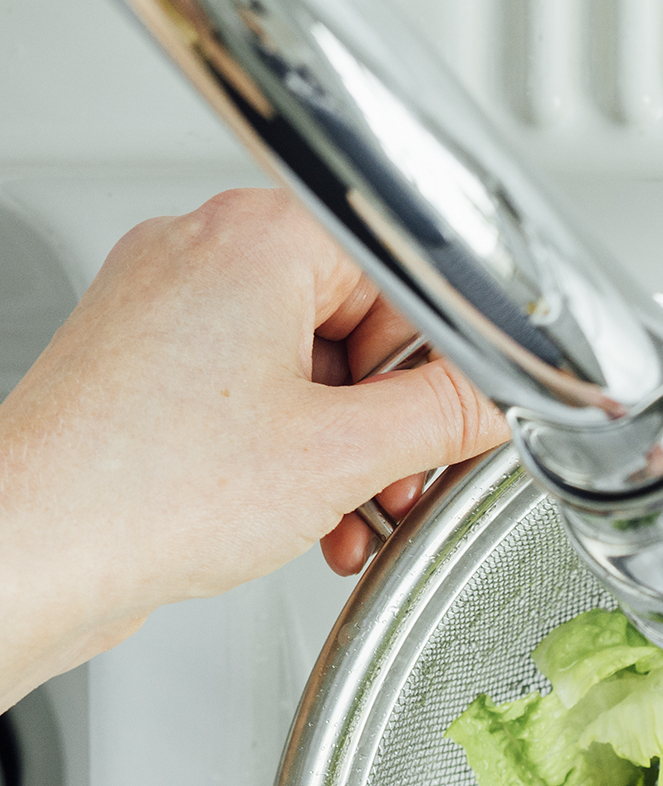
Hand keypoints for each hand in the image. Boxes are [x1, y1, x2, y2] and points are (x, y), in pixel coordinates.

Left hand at [0, 187, 508, 710]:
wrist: (39, 546)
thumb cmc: (148, 486)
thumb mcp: (345, 455)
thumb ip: (444, 419)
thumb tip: (495, 406)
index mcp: (258, 238)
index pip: (403, 276)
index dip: (440, 364)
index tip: (453, 424)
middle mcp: (204, 255)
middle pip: (356, 327)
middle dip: (386, 424)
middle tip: (394, 482)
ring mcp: (168, 310)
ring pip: (307, 372)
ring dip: (344, 455)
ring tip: (343, 514)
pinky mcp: (148, 367)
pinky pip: (252, 398)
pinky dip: (289, 458)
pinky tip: (302, 518)